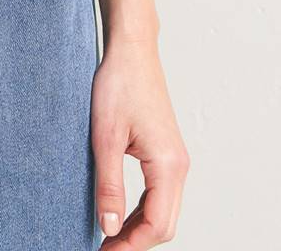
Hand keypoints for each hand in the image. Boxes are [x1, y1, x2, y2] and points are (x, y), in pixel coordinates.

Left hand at [91, 37, 189, 246]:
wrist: (132, 50)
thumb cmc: (118, 84)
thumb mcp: (106, 137)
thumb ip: (109, 185)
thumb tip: (108, 228)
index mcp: (168, 165)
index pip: (156, 225)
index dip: (129, 246)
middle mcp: (178, 166)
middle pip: (164, 225)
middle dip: (135, 242)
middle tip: (102, 250)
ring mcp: (175, 160)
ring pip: (163, 212)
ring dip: (138, 229)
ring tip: (107, 238)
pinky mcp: (166, 153)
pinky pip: (159, 195)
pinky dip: (141, 212)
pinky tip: (118, 214)